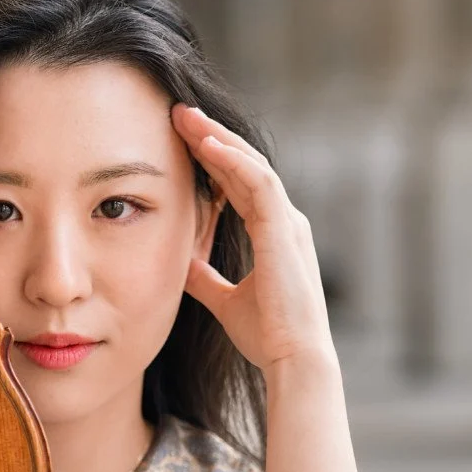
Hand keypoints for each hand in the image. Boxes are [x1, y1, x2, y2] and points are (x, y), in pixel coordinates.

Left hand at [171, 103, 335, 373]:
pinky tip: (207, 144)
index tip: (181, 139)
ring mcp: (287, 223)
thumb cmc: (267, 335)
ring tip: (187, 117)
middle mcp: (284, 222)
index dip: (212, 159)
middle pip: (244, 165)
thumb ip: (204, 278)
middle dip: (211, 137)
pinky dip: (233, 161)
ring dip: (218, 138)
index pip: (239, 183)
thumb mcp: (224, 299)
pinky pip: (259, 183)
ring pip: (251, 165)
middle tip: (180, 113)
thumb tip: (179, 262)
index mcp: (273, 234)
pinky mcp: (284, 229)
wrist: (291, 359)